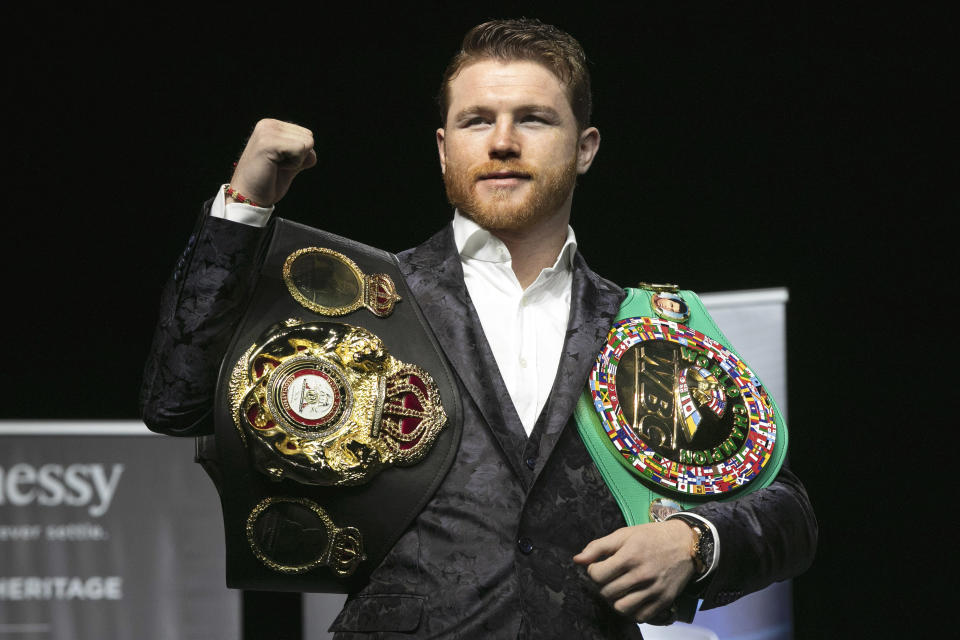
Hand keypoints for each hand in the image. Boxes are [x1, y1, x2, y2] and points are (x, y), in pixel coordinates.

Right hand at [228, 119, 316, 206]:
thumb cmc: (267, 183)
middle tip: (278, 166)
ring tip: (275, 166)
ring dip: (296, 161)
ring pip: (307, 143)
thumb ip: (301, 154)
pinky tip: (275, 167)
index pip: (307, 135)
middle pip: (309, 137)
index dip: (300, 155)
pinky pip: (300, 149)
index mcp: (273, 126)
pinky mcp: (268, 142)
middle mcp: (269, 125)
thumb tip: (312, 154)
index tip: (280, 163)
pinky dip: (293, 164)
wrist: (248, 197)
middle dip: (300, 157)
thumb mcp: (289, 164)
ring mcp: (267, 131)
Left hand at [573, 520, 695, 621]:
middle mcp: (642, 574)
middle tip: (610, 578)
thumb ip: (598, 546)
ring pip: (621, 608)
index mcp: (630, 555)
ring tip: (619, 590)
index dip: (593, 571)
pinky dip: (632, 611)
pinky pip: (640, 617)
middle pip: (607, 592)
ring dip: (615, 600)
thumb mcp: (624, 534)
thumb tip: (577, 560)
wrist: (686, 544)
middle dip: (603, 586)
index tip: (599, 566)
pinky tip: (632, 598)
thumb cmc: (651, 537)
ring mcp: (654, 589)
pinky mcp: (664, 601)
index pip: (597, 575)